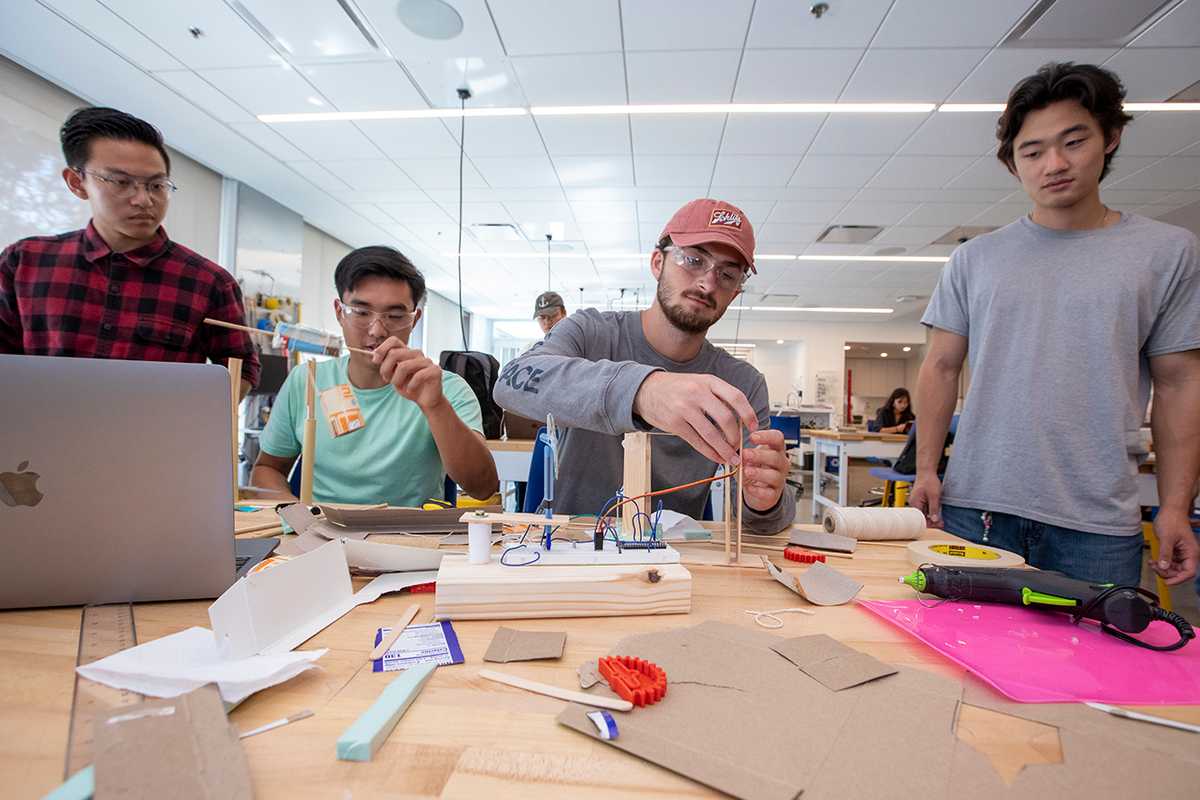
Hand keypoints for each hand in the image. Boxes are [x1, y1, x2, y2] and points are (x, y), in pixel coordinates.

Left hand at [372, 337, 443, 411]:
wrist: (426, 400)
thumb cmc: (410, 387)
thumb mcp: (393, 376)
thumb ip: (386, 365)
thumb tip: (376, 357)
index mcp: (407, 352)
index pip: (393, 341)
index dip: (382, 349)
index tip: (376, 361)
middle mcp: (417, 354)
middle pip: (394, 353)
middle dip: (386, 369)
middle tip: (388, 379)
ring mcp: (427, 361)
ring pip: (404, 366)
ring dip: (397, 380)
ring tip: (400, 387)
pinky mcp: (435, 371)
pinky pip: (418, 376)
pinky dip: (411, 386)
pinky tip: (411, 390)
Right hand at [632, 372, 757, 463]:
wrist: (646, 389)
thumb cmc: (676, 387)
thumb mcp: (699, 382)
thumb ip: (718, 396)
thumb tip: (739, 420)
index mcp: (709, 381)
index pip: (736, 397)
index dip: (748, 414)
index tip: (754, 426)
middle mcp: (698, 393)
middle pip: (726, 419)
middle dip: (736, 437)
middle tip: (739, 446)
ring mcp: (685, 408)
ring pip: (712, 434)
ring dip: (724, 450)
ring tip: (731, 458)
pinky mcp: (675, 423)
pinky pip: (697, 441)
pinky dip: (709, 452)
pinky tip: (716, 457)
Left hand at [739, 429, 787, 511]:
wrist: (758, 489)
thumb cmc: (755, 468)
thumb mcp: (748, 458)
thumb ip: (742, 454)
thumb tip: (734, 453)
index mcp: (776, 449)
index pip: (777, 438)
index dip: (766, 436)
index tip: (752, 437)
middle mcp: (781, 463)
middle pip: (776, 457)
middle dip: (759, 455)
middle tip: (745, 454)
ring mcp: (779, 479)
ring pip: (774, 475)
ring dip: (758, 473)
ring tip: (746, 471)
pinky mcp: (774, 493)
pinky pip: (768, 493)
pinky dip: (758, 490)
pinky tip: (749, 487)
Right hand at [908, 472, 943, 527]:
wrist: (926, 472)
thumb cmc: (929, 481)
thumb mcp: (934, 496)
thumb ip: (934, 508)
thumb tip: (935, 520)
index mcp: (915, 504)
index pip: (921, 519)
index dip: (930, 524)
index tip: (939, 525)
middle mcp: (914, 504)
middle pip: (922, 518)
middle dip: (932, 521)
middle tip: (942, 523)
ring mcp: (916, 503)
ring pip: (924, 514)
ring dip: (932, 517)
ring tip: (941, 518)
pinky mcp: (919, 501)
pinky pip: (925, 509)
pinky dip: (931, 512)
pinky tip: (937, 511)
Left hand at [1151, 509, 1198, 584]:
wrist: (1170, 510)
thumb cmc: (1172, 520)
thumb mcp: (1166, 538)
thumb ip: (1165, 554)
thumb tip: (1164, 567)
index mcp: (1192, 552)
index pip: (1189, 572)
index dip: (1178, 579)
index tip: (1167, 582)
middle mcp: (1188, 554)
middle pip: (1180, 572)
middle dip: (1167, 572)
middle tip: (1155, 568)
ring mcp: (1181, 553)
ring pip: (1173, 569)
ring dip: (1162, 569)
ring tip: (1152, 564)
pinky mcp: (1174, 551)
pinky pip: (1169, 562)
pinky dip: (1161, 564)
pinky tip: (1154, 561)